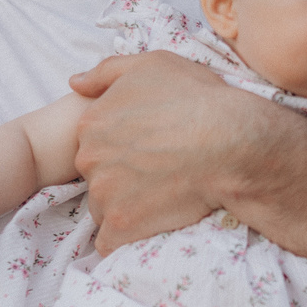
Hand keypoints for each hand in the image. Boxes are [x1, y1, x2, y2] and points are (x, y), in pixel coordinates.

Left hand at [67, 51, 272, 250]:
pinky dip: (126, 238)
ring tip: (161, 199)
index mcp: (91, 122)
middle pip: (96, 176)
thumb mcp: (153, 64)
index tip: (149, 150)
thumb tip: (75, 82)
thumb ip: (107, 71)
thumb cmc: (198, 99)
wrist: (231, 142)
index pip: (93, 144)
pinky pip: (109, 242)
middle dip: (120, 179)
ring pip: (103, 208)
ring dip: (124, 208)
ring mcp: (103, 193)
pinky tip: (150, 227)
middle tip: (158, 174)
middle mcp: (88, 158)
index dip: (120, 149)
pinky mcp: (122, 225)